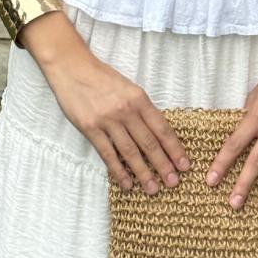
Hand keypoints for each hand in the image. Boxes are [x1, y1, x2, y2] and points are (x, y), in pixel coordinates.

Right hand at [40, 46, 191, 193]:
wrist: (73, 68)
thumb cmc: (102, 78)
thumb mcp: (129, 88)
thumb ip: (142, 109)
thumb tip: (157, 133)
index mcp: (139, 99)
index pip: (162, 128)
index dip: (174, 148)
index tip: (184, 164)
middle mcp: (126, 111)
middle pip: (149, 143)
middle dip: (163, 165)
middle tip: (174, 183)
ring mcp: (108, 121)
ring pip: (130, 152)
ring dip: (143, 173)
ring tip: (153, 189)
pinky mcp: (90, 129)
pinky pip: (108, 154)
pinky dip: (118, 171)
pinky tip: (126, 183)